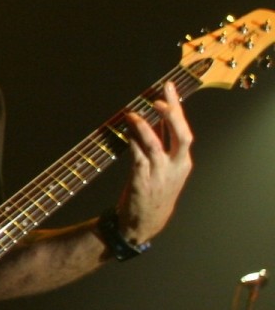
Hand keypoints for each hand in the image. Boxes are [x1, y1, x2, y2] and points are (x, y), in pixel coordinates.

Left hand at [114, 79, 193, 242]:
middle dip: (172, 116)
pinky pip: (138, 158)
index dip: (177, 107)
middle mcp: (175, 166)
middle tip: (159, 99)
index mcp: (182, 161)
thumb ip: (161, 143)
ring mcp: (160, 175)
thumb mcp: (164, 167)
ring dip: (144, 128)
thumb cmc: (153, 190)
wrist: (144, 223)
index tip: (169, 86)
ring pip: (156, 146)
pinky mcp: (142, 182)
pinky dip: (133, 144)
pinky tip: (126, 133)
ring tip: (132, 114)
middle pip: (181, 136)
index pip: (183, 129)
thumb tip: (155, 117)